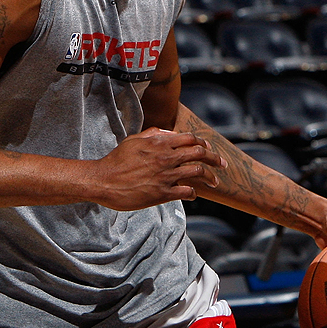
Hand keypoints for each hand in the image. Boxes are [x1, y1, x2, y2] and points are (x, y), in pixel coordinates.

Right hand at [94, 127, 227, 210]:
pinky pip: (186, 191)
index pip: (191, 139)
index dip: (203, 144)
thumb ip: (153, 134)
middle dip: (215, 159)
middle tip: (223, 165)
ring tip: (214, 182)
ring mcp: (165, 176)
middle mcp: (165, 157)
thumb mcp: (134, 140)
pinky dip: (194, 193)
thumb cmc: (117, 160)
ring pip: (197, 172)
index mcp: (159, 143)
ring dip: (210, 177)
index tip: (209, 149)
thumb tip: (169, 133)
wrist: (103, 181)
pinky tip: (193, 194)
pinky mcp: (161, 193)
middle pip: (200, 155)